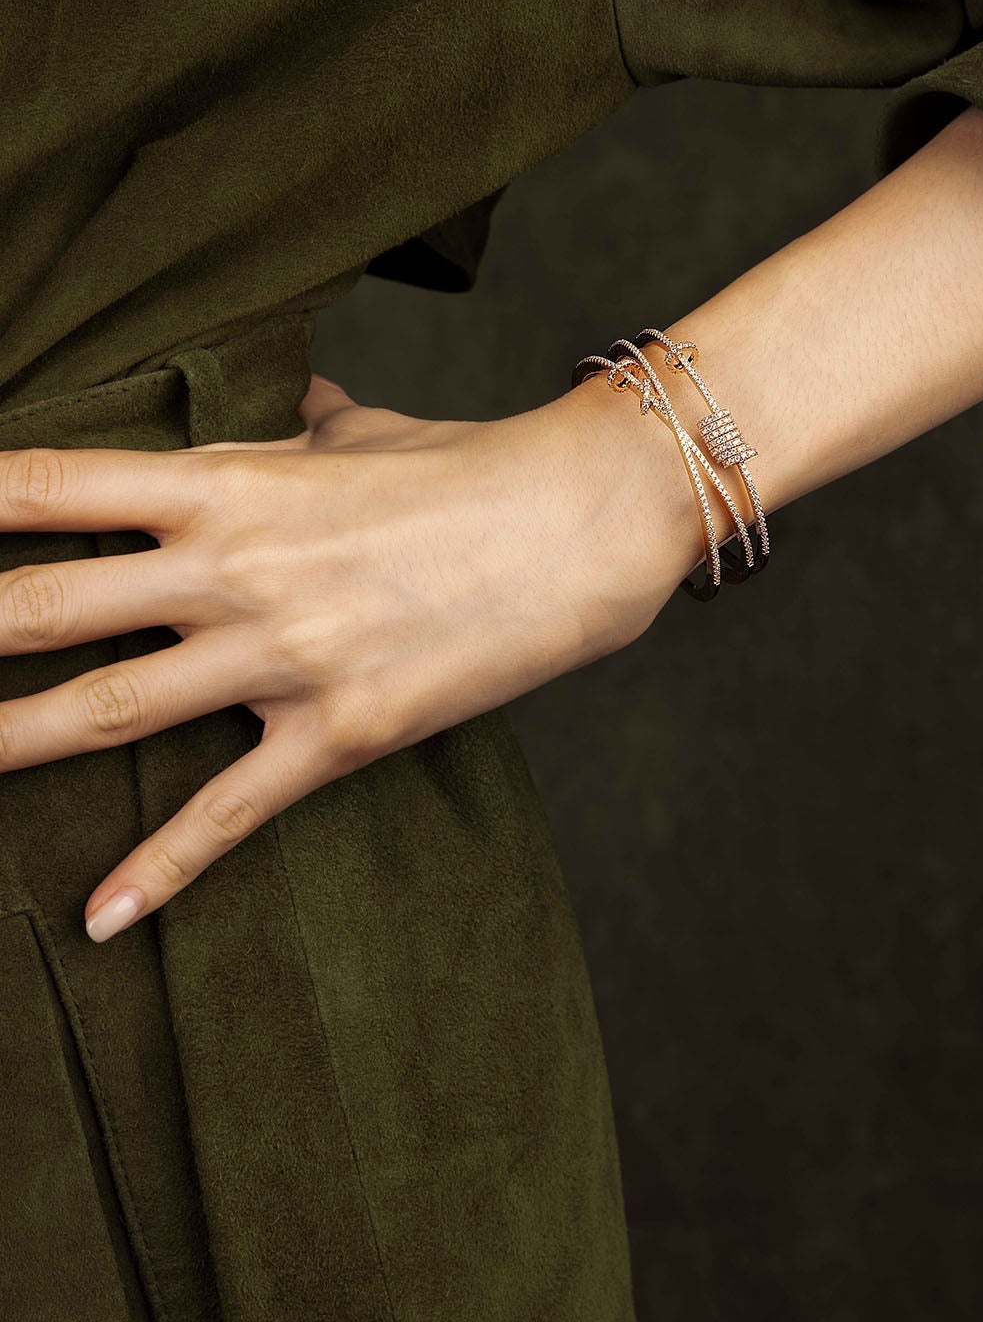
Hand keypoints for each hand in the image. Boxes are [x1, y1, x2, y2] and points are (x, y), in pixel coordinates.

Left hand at [0, 371, 699, 940]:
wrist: (585, 516)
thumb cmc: (472, 465)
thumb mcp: (364, 430)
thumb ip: (298, 423)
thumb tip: (286, 403)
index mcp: (231, 479)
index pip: (54, 484)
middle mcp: (235, 566)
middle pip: (44, 605)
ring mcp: (283, 653)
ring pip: (105, 711)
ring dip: (2, 743)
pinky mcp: (340, 729)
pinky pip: (230, 812)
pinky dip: (162, 872)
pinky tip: (100, 918)